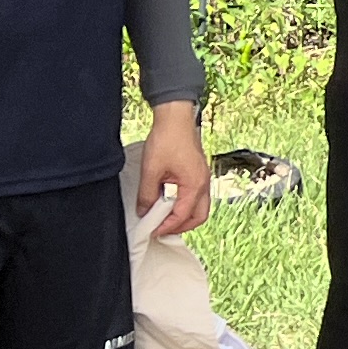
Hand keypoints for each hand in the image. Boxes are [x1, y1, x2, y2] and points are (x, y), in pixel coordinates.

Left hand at [140, 100, 212, 236]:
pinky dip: (186, 205)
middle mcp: (203, 183)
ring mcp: (203, 177)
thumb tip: (144, 212)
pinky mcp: (199, 172)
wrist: (176, 117)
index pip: (182, 215)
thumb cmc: (167, 139)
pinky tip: (171, 202)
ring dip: (185, 217)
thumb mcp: (151, 170)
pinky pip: (198, 196)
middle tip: (162, 230)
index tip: (152, 231)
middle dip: (181, 227)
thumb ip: (147, 195)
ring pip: (200, 207)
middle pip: (199, 216)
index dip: (167, 226)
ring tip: (166, 219)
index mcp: (194, 185)